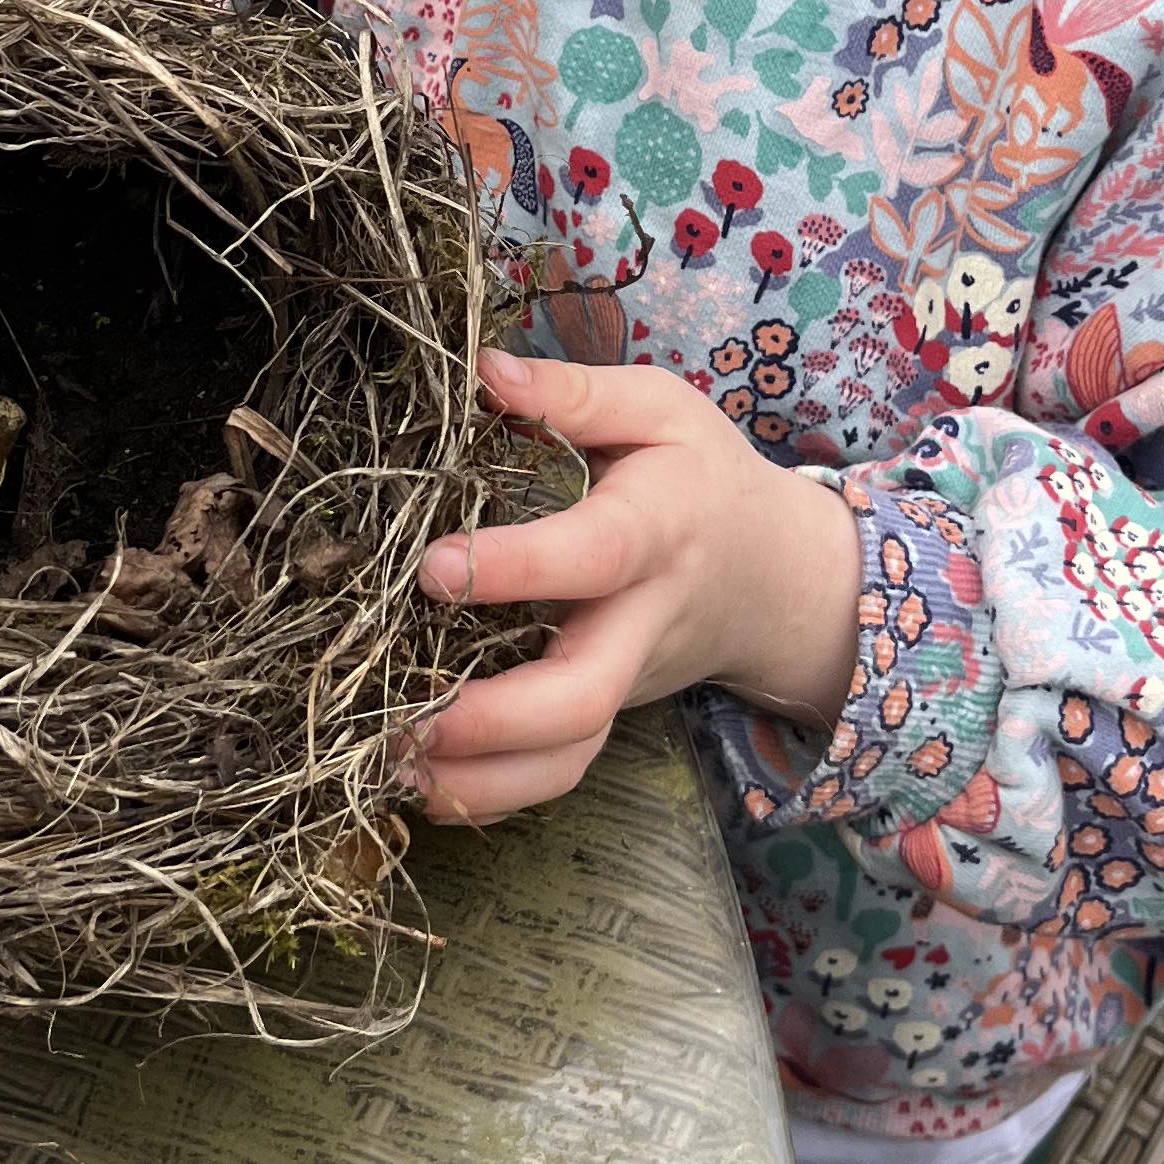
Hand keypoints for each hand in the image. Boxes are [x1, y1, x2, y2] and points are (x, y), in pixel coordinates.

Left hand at [407, 350, 862, 825]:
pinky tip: (419, 780)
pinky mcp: (606, 715)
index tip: (435, 567)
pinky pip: (558, 774)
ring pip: (570, 755)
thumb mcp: (659, 411)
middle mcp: (641, 620)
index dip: (518, 567)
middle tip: (406, 715)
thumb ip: (574, 393)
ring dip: (482, 777)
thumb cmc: (701, 479)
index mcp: (655, 529)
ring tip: (390, 762)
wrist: (773, 575)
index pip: (594, 556)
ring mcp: (625, 681)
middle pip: (585, 694)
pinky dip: (492, 794)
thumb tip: (483, 370)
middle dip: (497, 717)